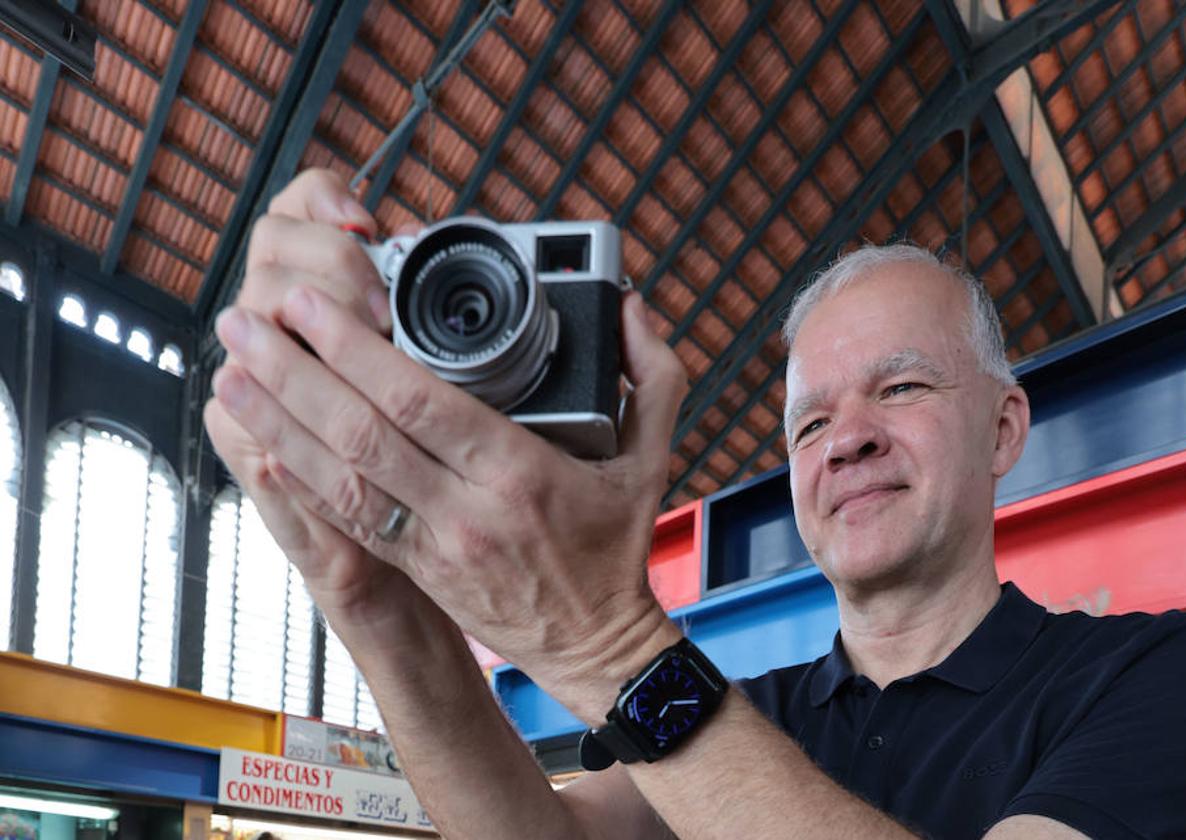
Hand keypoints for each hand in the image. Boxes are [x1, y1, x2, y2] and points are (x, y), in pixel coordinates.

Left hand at [211, 277, 687, 722]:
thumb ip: (654, 377)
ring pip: (339, 480)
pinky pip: (345, 522)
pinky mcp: (413, 569)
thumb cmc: (617, 548)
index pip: (421, 404)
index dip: (356, 351)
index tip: (310, 303)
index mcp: (520, 474)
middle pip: (362, 436)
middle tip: (245, 321)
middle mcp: (465, 511)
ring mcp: (431, 547)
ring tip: (230, 372)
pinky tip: (259, 441)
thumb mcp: (652, 459)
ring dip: (278, 423)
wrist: (598, 648)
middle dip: (295, 374)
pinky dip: (297, 481)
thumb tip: (634, 308)